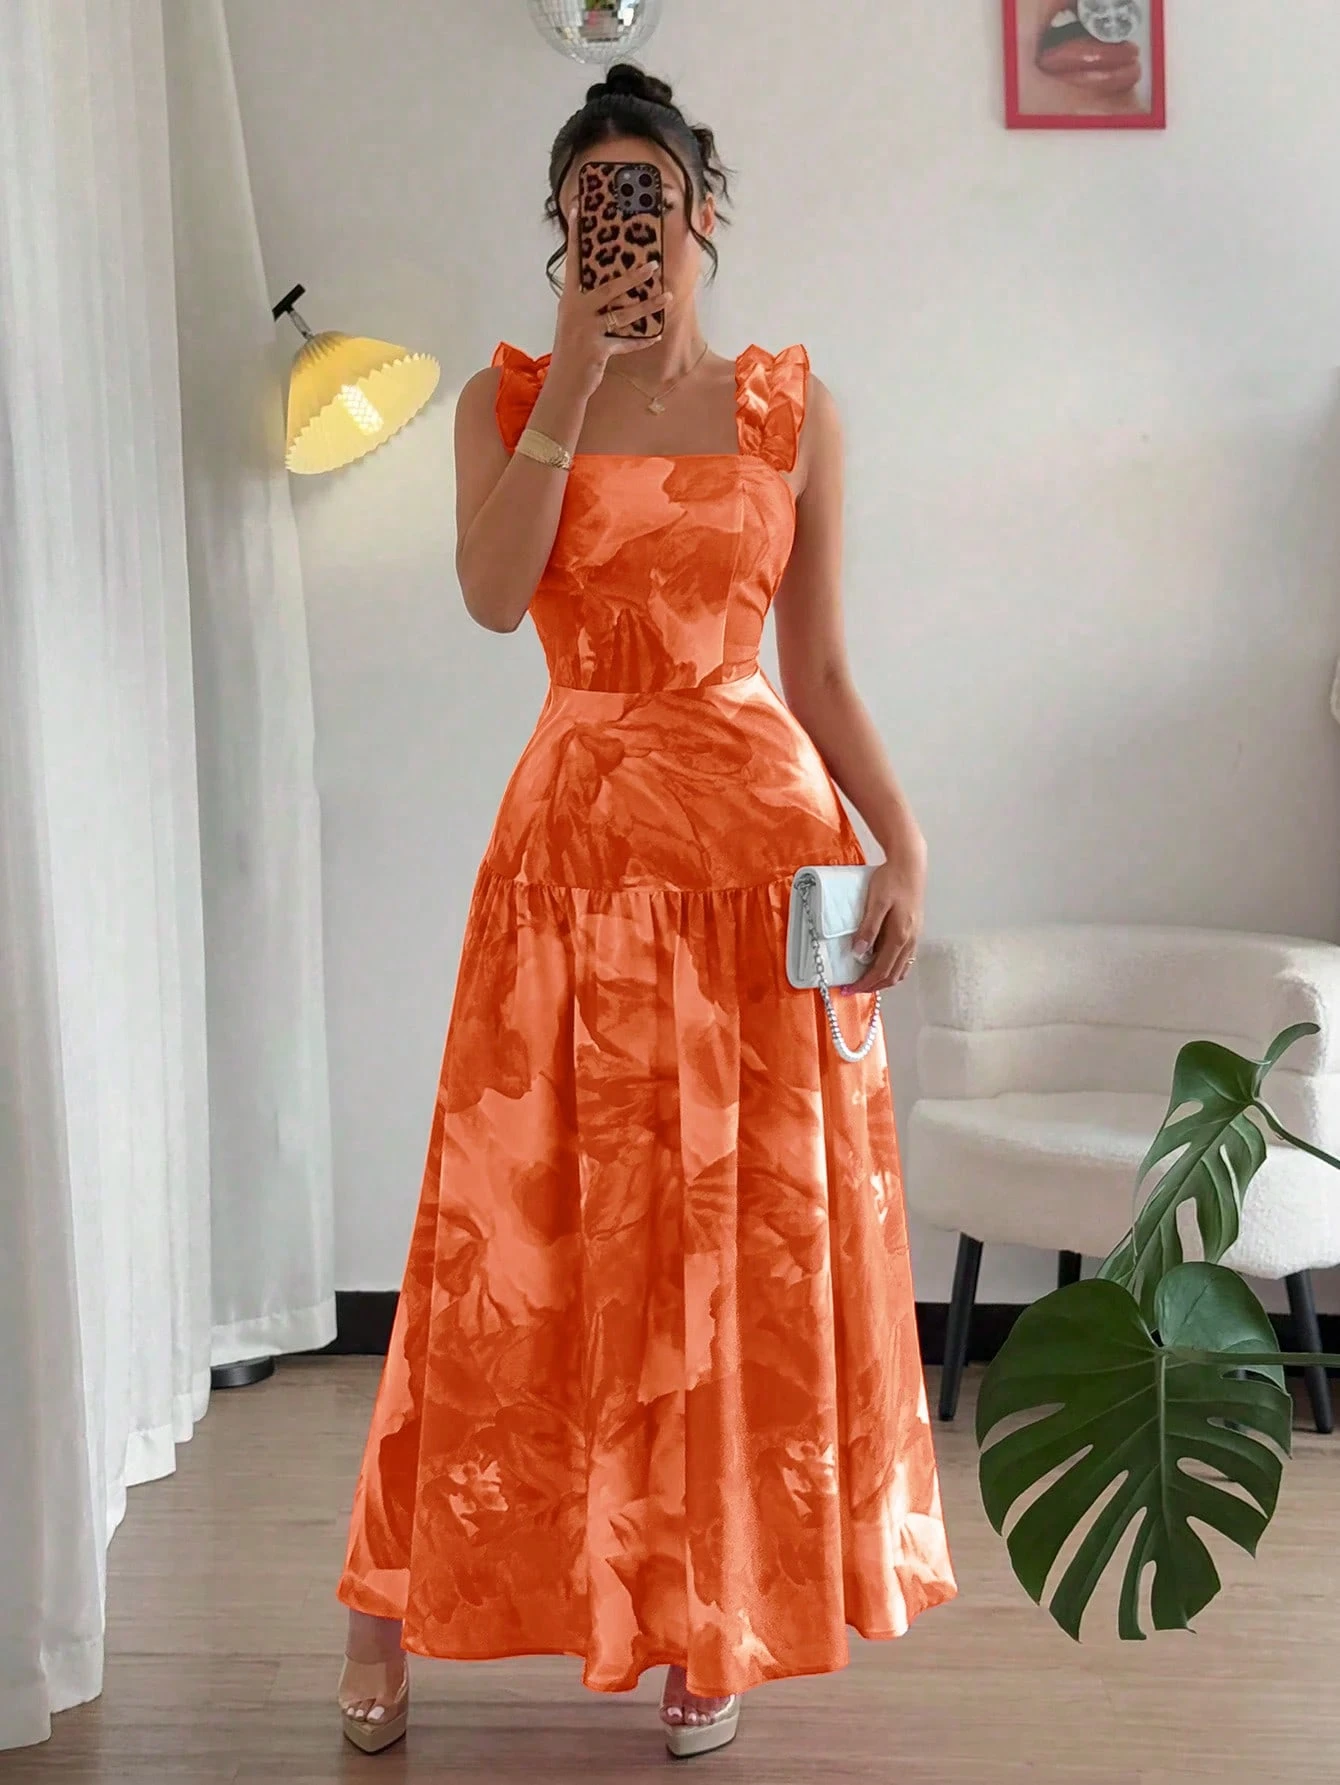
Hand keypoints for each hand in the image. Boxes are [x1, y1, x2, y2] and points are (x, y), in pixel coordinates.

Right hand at [549, 200, 671, 395]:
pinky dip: (642, 340)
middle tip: (653, 264)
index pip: (573, 262)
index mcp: (570, 300)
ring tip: (667, 297)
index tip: (580, 210)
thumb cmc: (572, 350)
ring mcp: (587, 331)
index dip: (576, 237)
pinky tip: (657, 334)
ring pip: (623, 314)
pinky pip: (626, 343)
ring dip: (648, 306)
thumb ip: (587, 303)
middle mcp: (577, 311)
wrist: (564, 384)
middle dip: (633, 276)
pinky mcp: (597, 350)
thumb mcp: (574, 322)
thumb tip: (609, 284)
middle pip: (609, 287)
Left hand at [842, 846, 925, 996]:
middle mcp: (910, 941)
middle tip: (854, 989)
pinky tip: (881, 965)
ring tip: (866, 981)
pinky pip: (905, 960)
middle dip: (873, 986)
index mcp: (900, 936)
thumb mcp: (876, 902)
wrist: (910, 865)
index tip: (849, 989)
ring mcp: (915, 938)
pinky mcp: (915, 932)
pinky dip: (892, 969)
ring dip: (884, 980)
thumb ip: (869, 928)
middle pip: (892, 976)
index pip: (881, 970)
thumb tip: (859, 953)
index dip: (864, 983)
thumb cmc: (891, 880)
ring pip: (901, 970)